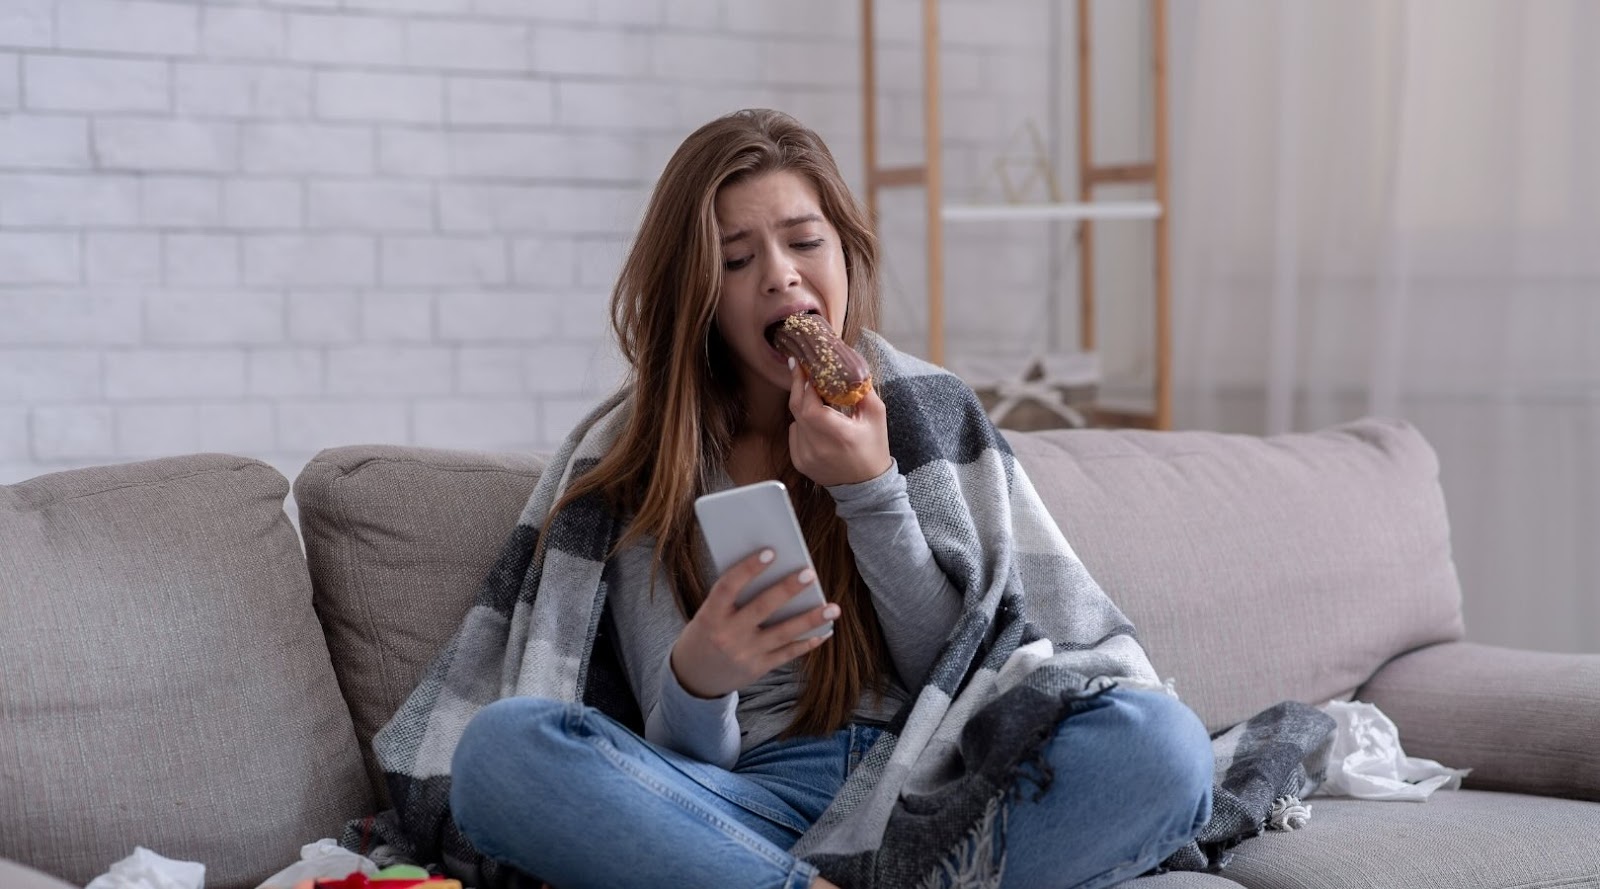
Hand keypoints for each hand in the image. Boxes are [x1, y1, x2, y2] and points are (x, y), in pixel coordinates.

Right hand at [670, 547, 839, 698]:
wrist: (694, 678)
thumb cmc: (706, 633)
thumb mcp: (708, 613)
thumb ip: (735, 598)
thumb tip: (776, 574)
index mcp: (710, 615)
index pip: (728, 586)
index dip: (748, 568)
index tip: (770, 551)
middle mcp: (727, 635)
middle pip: (762, 608)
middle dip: (787, 590)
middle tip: (810, 574)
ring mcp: (744, 654)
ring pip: (783, 634)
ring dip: (810, 619)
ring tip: (833, 607)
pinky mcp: (758, 669)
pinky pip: (787, 654)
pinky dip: (807, 642)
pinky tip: (824, 630)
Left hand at [787, 358, 891, 487]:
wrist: (866, 486)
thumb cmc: (873, 449)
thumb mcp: (876, 416)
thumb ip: (863, 390)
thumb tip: (850, 367)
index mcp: (839, 435)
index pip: (810, 405)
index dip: (804, 384)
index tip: (804, 367)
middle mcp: (818, 447)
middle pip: (797, 409)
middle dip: (798, 386)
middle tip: (799, 369)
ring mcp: (806, 456)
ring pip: (794, 420)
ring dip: (802, 406)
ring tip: (816, 399)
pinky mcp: (799, 462)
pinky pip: (794, 433)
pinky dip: (802, 424)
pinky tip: (816, 424)